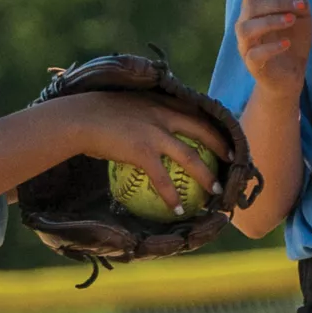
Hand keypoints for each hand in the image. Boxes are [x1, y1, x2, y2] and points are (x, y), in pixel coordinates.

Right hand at [56, 93, 227, 214]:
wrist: (79, 118)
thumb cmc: (96, 113)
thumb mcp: (126, 104)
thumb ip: (142, 113)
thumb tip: (145, 127)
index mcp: (160, 103)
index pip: (195, 112)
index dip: (213, 124)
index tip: (224, 135)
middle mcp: (163, 116)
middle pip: (202, 131)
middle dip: (222, 147)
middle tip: (232, 161)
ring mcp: (154, 134)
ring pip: (190, 157)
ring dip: (206, 176)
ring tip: (215, 191)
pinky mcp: (142, 151)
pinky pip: (163, 178)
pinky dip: (172, 195)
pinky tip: (178, 209)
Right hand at [236, 0, 311, 90]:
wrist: (292, 73)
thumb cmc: (293, 39)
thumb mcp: (301, 15)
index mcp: (254, 8)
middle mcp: (245, 23)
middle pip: (252, 5)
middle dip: (279, 2)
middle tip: (301, 6)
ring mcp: (246, 44)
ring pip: (246, 27)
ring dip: (271, 21)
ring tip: (292, 20)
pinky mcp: (252, 64)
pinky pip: (255, 53)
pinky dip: (271, 47)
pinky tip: (287, 42)